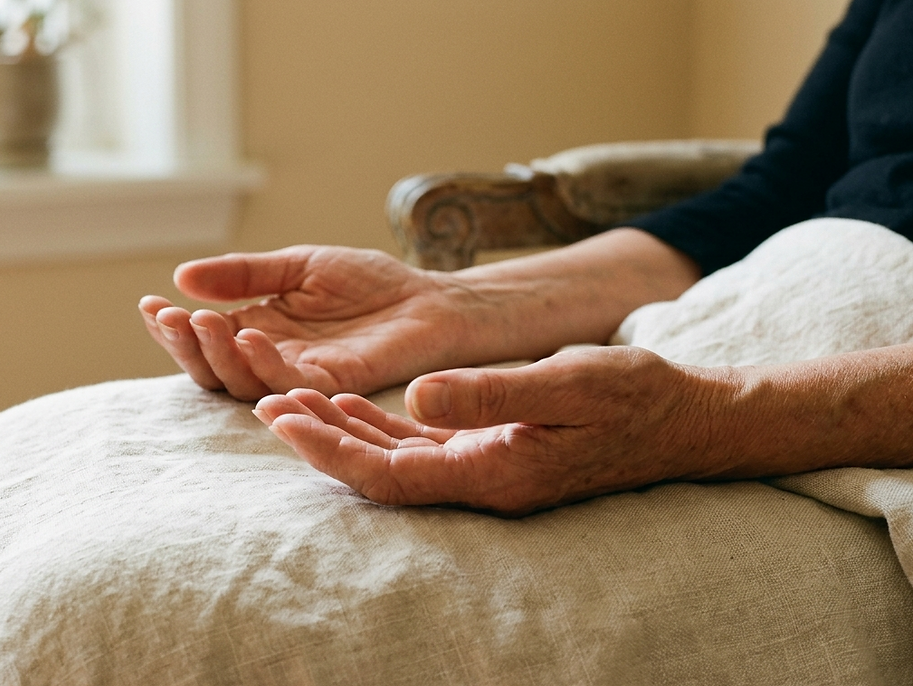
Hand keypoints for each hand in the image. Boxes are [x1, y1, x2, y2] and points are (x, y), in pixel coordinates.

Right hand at [139, 245, 509, 399]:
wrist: (428, 298)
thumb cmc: (368, 283)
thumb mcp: (297, 265)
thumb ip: (244, 274)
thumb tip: (181, 276)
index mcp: (257, 330)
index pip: (202, 339)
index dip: (171, 328)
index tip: (148, 304)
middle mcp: (271, 360)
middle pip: (212, 369)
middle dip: (185, 346)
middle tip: (171, 318)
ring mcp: (299, 376)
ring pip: (243, 383)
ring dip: (218, 355)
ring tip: (203, 322)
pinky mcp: (332, 385)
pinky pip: (290, 384)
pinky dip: (265, 365)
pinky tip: (249, 337)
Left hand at [253, 346, 733, 514]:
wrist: (683, 418)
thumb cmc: (634, 399)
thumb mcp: (566, 383)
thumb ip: (492, 394)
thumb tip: (420, 396)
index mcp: (491, 473)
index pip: (389, 474)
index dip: (330, 451)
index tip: (282, 419)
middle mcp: (479, 479)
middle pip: (379, 471)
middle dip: (320, 442)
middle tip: (266, 404)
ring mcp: (483, 468)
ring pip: (393, 457)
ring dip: (341, 431)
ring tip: (289, 400)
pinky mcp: (489, 450)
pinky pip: (420, 443)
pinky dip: (378, 424)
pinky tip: (347, 402)